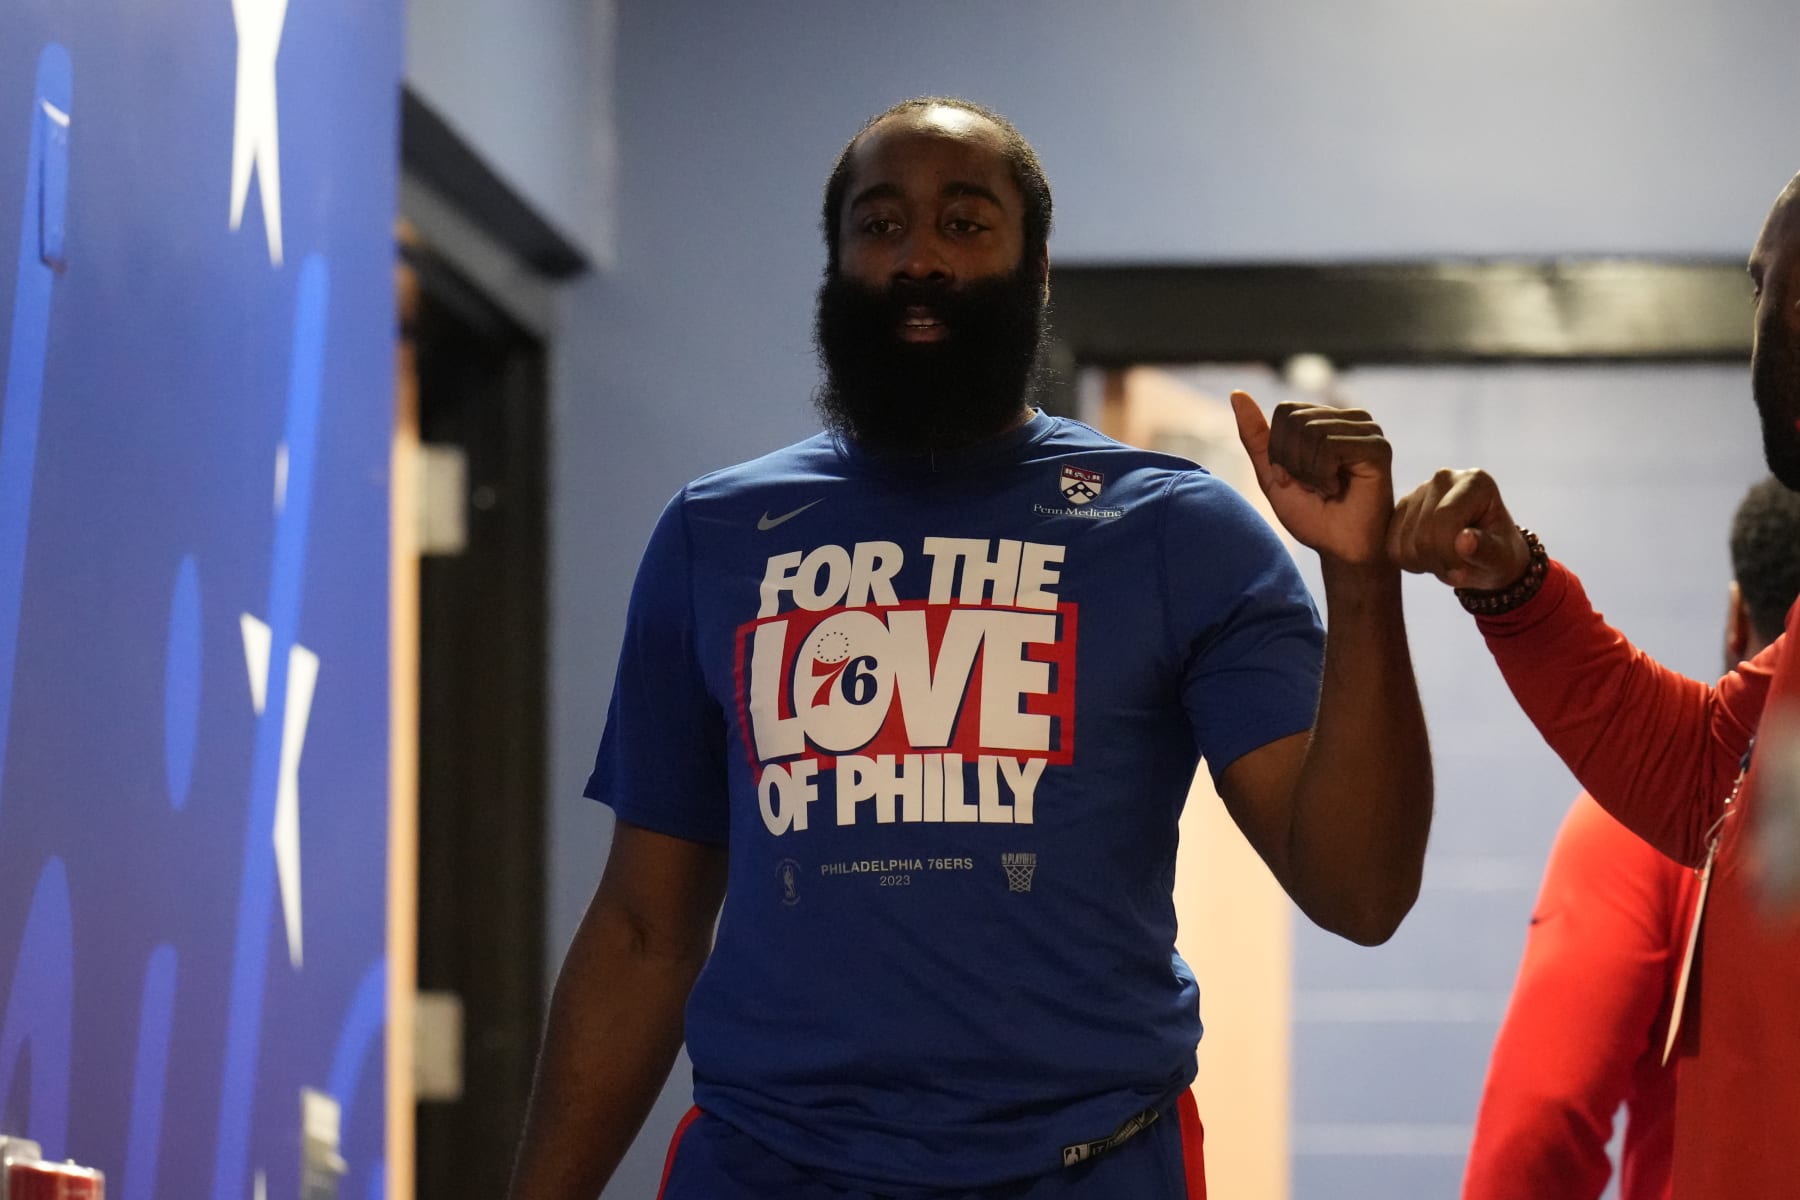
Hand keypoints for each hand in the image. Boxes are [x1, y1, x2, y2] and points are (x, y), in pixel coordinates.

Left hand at [1231, 390, 1392, 564]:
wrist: (1339, 548)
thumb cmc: (1311, 514)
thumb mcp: (1272, 473)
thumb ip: (1256, 436)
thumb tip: (1237, 394)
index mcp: (1326, 419)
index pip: (1285, 412)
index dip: (1279, 450)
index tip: (1294, 478)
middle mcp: (1348, 418)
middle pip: (1295, 419)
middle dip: (1291, 460)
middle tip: (1311, 486)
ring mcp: (1367, 429)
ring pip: (1311, 431)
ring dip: (1308, 471)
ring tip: (1326, 488)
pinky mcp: (1377, 446)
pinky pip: (1330, 445)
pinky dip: (1323, 474)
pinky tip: (1337, 489)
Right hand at [1387, 468, 1531, 589]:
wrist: (1485, 552)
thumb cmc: (1499, 554)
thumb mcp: (1501, 558)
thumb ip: (1486, 550)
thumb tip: (1464, 540)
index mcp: (1475, 482)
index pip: (1445, 519)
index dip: (1448, 553)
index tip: (1462, 570)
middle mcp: (1444, 478)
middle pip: (1422, 532)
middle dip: (1436, 560)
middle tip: (1456, 567)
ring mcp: (1418, 490)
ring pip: (1403, 541)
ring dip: (1422, 563)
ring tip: (1445, 561)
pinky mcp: (1401, 507)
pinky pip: (1391, 544)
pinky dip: (1407, 560)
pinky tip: (1429, 557)